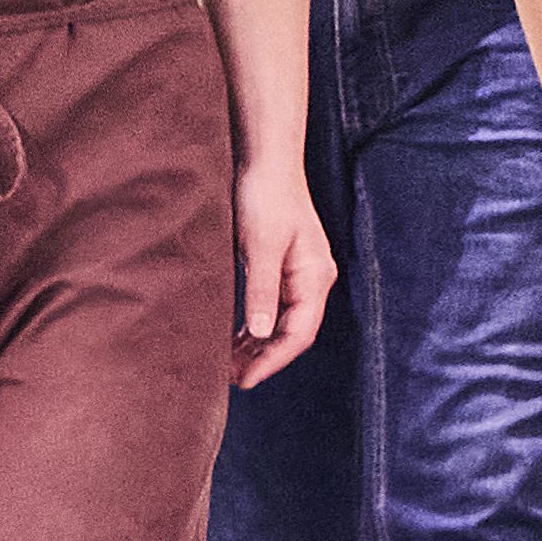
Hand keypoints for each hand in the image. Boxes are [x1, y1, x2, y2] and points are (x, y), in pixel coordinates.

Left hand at [232, 163, 334, 387]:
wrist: (266, 160)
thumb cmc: (265, 196)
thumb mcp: (260, 245)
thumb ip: (261, 290)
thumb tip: (261, 333)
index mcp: (314, 277)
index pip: (298, 334)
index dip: (271, 361)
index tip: (244, 380)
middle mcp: (311, 280)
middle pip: (291, 333)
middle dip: (263, 358)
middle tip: (229, 378)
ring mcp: (298, 274)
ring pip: (280, 323)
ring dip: (257, 345)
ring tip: (227, 363)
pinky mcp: (282, 267)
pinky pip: (271, 307)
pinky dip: (254, 326)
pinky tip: (233, 337)